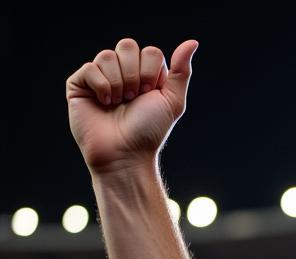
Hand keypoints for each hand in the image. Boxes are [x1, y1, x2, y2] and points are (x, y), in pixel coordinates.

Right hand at [67, 38, 197, 174]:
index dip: (151, 73)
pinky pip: (89, 68)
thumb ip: (181, 72)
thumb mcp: (172, 102)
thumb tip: (192, 42)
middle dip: (135, 75)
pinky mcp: (79, 84)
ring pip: (107, 55)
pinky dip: (101, 87)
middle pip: (127, 46)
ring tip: (118, 104)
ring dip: (118, 83)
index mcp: (144, 74)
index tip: (149, 95)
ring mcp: (99, 77)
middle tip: (134, 98)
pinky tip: (104, 103)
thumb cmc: (149, 132)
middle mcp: (121, 72)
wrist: (125, 154)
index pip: (149, 51)